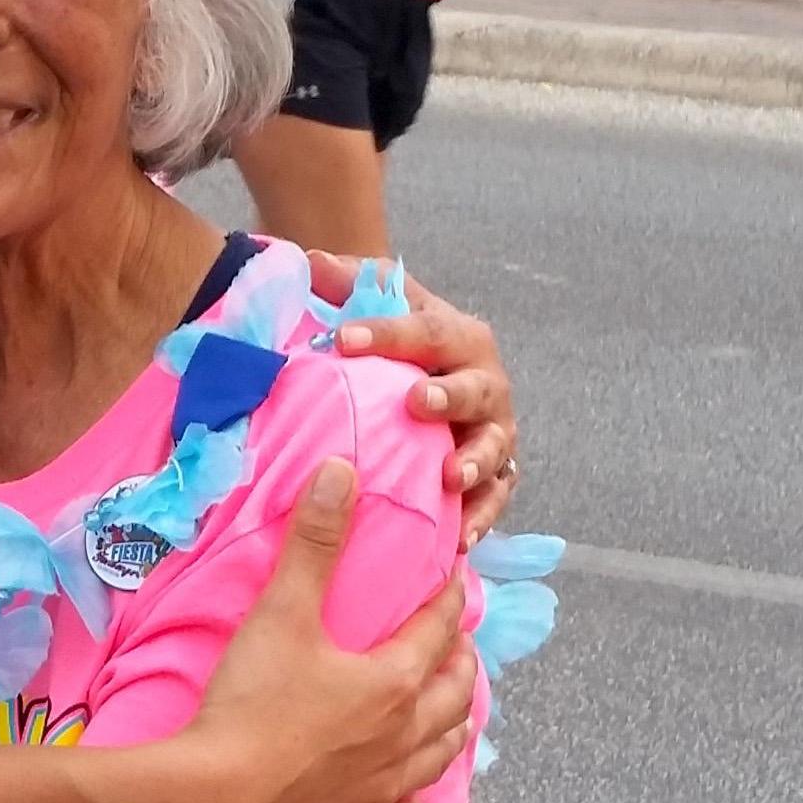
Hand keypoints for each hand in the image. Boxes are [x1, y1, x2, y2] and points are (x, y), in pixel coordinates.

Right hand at [138, 464, 478, 802]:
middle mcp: (405, 736)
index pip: (437, 629)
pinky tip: (403, 793)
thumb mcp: (281, 613)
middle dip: (460, 663)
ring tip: (448, 711)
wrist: (216, 798)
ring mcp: (385, 787)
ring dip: (452, 727)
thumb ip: (314, 542)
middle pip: (455, 695)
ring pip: (442, 755)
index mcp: (395, 680)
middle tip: (457, 645)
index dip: (448, 599)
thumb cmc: (251, 704)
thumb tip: (342, 470)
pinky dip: (411, 800)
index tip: (454, 580)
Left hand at [304, 252, 521, 544]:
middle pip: (472, 388)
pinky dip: (480, 520)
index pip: (423, 329)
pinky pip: (495, 501)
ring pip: (493, 447)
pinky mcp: (496, 477)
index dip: (385, 334)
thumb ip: (345, 283)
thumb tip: (307, 260)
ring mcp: (494, 431)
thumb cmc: (396, 344)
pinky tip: (458, 541)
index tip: (342, 339)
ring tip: (450, 476)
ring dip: (474, 462)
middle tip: (415, 403)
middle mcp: (484, 380)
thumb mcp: (374, 305)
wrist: (431, 375)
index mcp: (455, 334)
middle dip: (447, 396)